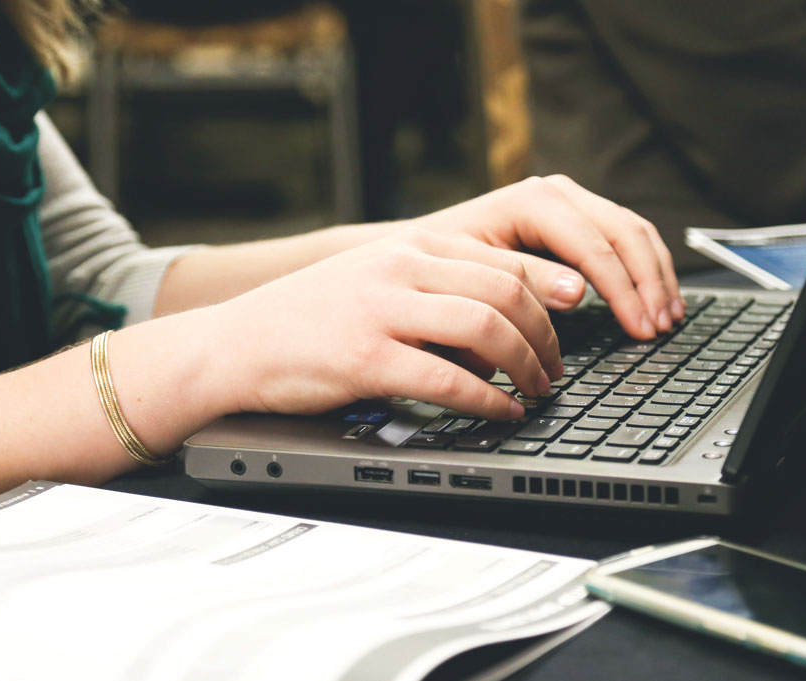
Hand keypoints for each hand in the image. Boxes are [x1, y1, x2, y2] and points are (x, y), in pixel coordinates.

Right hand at [207, 228, 563, 419]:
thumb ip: (432, 289)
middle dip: (546, 336)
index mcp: (409, 247)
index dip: (548, 295)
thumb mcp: (375, 281)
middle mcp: (400, 268)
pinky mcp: (366, 358)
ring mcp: (382, 311)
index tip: (571, 323)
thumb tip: (502, 324)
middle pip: (505, 292)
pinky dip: (487, 399)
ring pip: (486, 328)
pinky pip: (448, 379)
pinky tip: (501, 412)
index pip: (501, 261)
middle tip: (555, 370)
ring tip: (536, 391)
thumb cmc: (308, 321)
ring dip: (525, 366)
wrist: (234, 344)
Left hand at [406, 175, 682, 338]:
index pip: (595, 245)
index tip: (640, 328)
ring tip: (668, 318)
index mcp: (533, 201)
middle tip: (660, 328)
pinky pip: (626, 238)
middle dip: (648, 283)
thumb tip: (579, 292)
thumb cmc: (439, 266)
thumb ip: (526, 281)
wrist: (419, 251)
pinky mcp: (577, 219)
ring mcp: (571, 202)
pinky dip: (646, 269)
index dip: (624, 290)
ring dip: (656, 276)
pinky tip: (657, 299)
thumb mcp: (475, 275)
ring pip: (634, 232)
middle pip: (625, 233)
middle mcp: (557, 193)